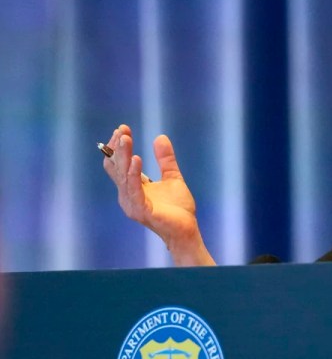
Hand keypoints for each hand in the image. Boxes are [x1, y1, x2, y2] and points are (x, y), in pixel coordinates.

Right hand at [102, 124, 214, 265]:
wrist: (187, 229)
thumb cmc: (178, 208)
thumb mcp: (172, 177)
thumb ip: (165, 159)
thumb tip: (160, 137)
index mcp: (132, 187)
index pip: (118, 164)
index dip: (117, 147)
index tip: (122, 129)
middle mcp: (127, 195)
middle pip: (117, 167)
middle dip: (118, 147)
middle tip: (122, 129)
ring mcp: (132, 203)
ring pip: (123, 175)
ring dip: (124, 155)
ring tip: (126, 138)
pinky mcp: (142, 210)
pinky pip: (134, 189)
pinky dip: (134, 173)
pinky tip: (136, 159)